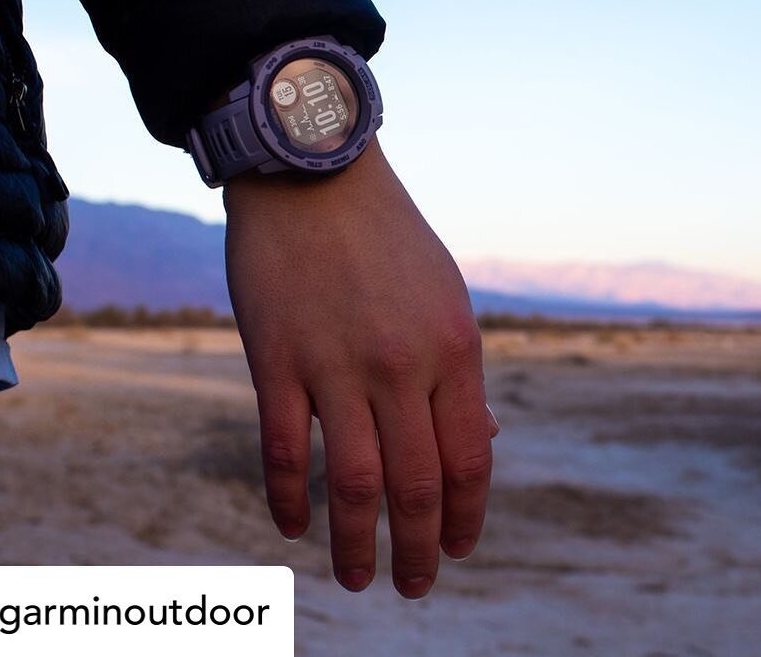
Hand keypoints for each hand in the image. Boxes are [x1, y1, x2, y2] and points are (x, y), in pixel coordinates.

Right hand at [223, 139, 494, 597]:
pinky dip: (288, 497)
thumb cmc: (388, 239)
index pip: (469, 460)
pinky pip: (284, 449)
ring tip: (356, 579)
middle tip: (413, 587)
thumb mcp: (445, 299)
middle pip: (416, 485)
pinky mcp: (276, 359)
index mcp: (454, 350)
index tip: (457, 550)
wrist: (315, 173)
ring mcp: (336, 364)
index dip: (465, 517)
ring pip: (353, 482)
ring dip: (356, 543)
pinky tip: (291, 526)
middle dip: (418, 549)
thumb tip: (485, 444)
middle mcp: (402, 365)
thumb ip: (461, 376)